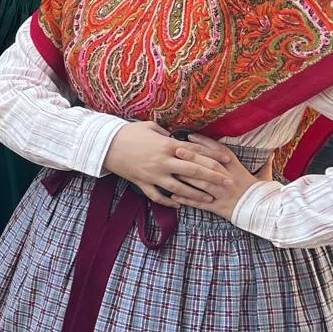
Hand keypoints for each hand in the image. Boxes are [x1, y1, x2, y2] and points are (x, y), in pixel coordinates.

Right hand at [102, 121, 232, 206]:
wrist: (104, 145)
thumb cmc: (128, 132)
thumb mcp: (149, 126)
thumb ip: (166, 133)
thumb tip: (176, 137)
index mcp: (167, 145)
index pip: (196, 152)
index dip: (214, 156)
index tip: (228, 161)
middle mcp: (163, 161)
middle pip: (194, 171)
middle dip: (213, 177)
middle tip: (228, 183)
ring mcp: (153, 174)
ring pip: (180, 187)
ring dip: (196, 194)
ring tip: (209, 198)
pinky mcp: (142, 183)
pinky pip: (158, 196)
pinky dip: (169, 202)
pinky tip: (179, 204)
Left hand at [165, 134, 270, 218]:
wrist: (267, 213)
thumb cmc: (264, 194)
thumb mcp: (265, 177)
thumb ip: (266, 164)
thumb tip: (272, 152)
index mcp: (239, 170)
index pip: (221, 153)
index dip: (206, 143)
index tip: (190, 136)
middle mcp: (229, 180)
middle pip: (210, 166)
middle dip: (193, 158)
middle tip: (177, 150)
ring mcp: (224, 194)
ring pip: (203, 184)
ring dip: (187, 177)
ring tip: (172, 171)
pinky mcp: (219, 208)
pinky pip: (201, 203)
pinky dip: (188, 200)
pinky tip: (174, 196)